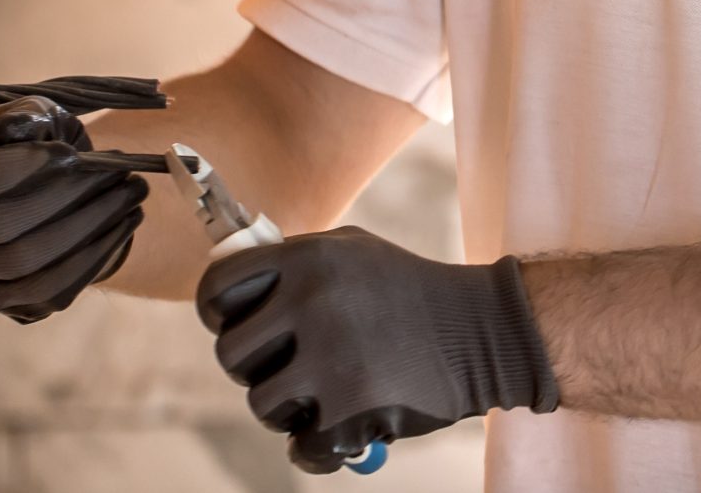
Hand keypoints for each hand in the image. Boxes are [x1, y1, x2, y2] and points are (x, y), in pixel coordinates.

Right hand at [0, 95, 146, 322]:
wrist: (56, 190)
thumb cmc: (40, 143)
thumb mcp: (35, 114)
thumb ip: (26, 116)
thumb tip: (17, 130)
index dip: (20, 167)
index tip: (71, 154)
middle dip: (68, 196)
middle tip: (120, 172)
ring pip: (26, 264)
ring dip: (90, 226)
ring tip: (133, 193)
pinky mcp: (8, 302)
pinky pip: (50, 291)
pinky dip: (95, 257)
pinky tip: (126, 223)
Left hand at [195, 226, 559, 473]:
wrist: (484, 331)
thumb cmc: (411, 291)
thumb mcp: (352, 252)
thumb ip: (293, 263)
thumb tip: (230, 286)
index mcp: (307, 258)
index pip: (217, 289)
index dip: (216, 314)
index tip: (231, 327)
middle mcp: (311, 302)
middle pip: (230, 354)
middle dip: (254, 368)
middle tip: (287, 369)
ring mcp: (330, 357)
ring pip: (261, 403)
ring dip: (287, 409)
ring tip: (323, 396)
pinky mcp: (351, 409)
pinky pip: (301, 446)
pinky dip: (317, 448)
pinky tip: (343, 429)